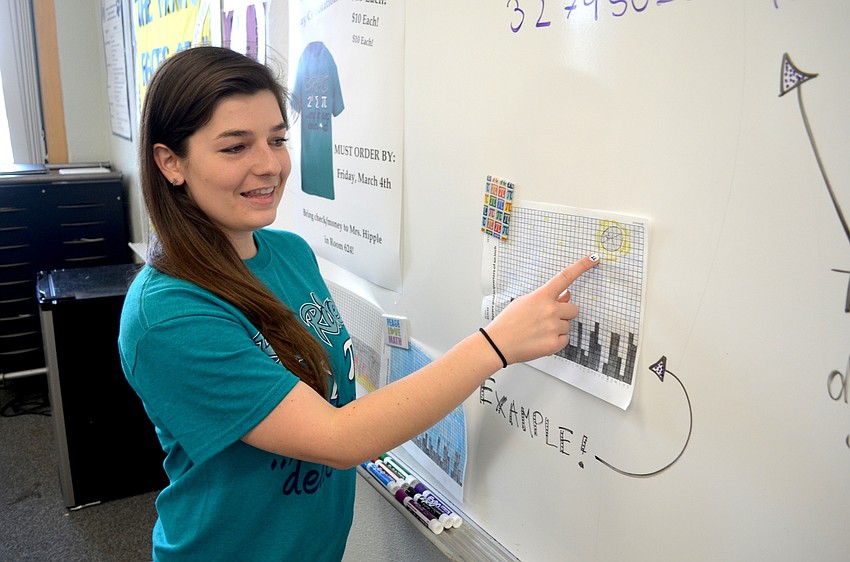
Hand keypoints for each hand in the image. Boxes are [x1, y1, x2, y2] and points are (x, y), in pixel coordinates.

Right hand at [483, 253, 598, 364]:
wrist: (498, 344)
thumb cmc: (508, 323)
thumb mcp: (524, 303)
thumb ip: (547, 298)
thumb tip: (566, 296)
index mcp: (541, 296)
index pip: (565, 277)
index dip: (581, 266)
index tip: (593, 258)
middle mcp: (550, 310)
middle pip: (573, 309)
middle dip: (564, 313)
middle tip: (547, 319)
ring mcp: (553, 326)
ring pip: (568, 325)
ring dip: (558, 328)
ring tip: (539, 331)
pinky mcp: (554, 343)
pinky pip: (565, 339)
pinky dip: (556, 341)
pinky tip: (541, 340)